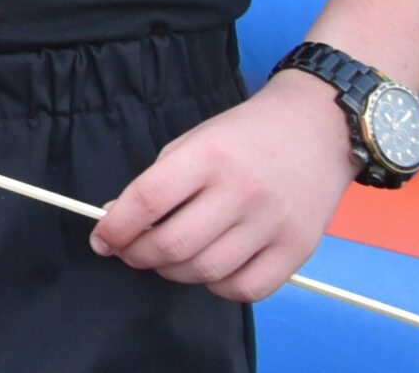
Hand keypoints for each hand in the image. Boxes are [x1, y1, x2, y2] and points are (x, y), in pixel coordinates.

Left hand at [90, 69, 355, 299]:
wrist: (318, 129)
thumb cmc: (245, 135)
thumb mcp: (192, 142)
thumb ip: (156, 182)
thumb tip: (117, 221)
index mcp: (209, 156)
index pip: (148, 200)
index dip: (115, 227)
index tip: (100, 240)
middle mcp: (243, 191)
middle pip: (174, 244)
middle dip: (138, 255)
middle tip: (129, 252)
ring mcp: (274, 223)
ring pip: (206, 271)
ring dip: (172, 272)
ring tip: (164, 259)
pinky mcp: (299, 249)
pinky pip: (247, 289)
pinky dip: (217, 286)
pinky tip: (208, 269)